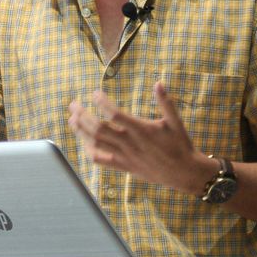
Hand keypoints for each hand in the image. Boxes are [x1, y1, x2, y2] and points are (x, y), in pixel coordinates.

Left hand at [67, 81, 212, 193]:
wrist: (184, 173)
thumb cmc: (180, 144)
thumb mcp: (175, 121)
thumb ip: (165, 102)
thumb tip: (159, 82)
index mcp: (141, 130)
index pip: (115, 114)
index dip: (102, 103)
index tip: (94, 93)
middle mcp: (130, 143)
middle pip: (99, 129)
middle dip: (83, 115)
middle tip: (73, 105)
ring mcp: (125, 156)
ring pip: (97, 144)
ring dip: (81, 131)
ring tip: (72, 120)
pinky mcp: (124, 167)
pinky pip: (102, 160)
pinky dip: (90, 150)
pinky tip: (84, 142)